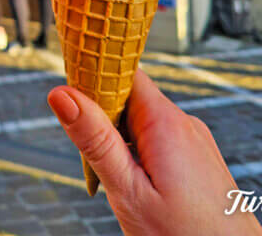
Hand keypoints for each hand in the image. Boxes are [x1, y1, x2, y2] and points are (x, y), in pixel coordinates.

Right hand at [48, 70, 261, 235]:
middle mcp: (185, 123)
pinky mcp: (200, 159)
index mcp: (166, 122)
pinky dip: (142, 155)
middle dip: (105, 121)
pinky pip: (161, 141)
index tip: (70, 99)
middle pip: (131, 98)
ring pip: (144, 122)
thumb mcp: (127, 190)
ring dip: (122, 142)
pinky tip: (143, 188)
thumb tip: (61, 94)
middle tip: (94, 159)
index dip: (93, 79)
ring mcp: (196, 141)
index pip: (123, 73)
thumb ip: (95, 140)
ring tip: (121, 183)